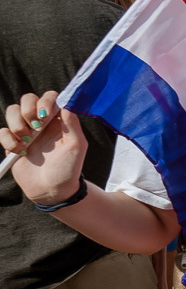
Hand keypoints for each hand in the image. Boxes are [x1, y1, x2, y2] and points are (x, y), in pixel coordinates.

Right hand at [1, 91, 86, 205]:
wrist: (52, 190)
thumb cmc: (68, 168)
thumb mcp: (76, 146)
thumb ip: (72, 124)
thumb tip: (66, 103)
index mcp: (57, 119)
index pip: (49, 97)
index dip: (45, 101)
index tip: (45, 115)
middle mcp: (41, 122)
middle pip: (27, 99)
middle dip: (28, 110)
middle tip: (35, 127)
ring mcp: (25, 131)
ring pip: (12, 111)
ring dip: (17, 124)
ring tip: (28, 142)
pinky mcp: (12, 143)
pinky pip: (2, 131)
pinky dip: (8, 140)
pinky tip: (20, 152)